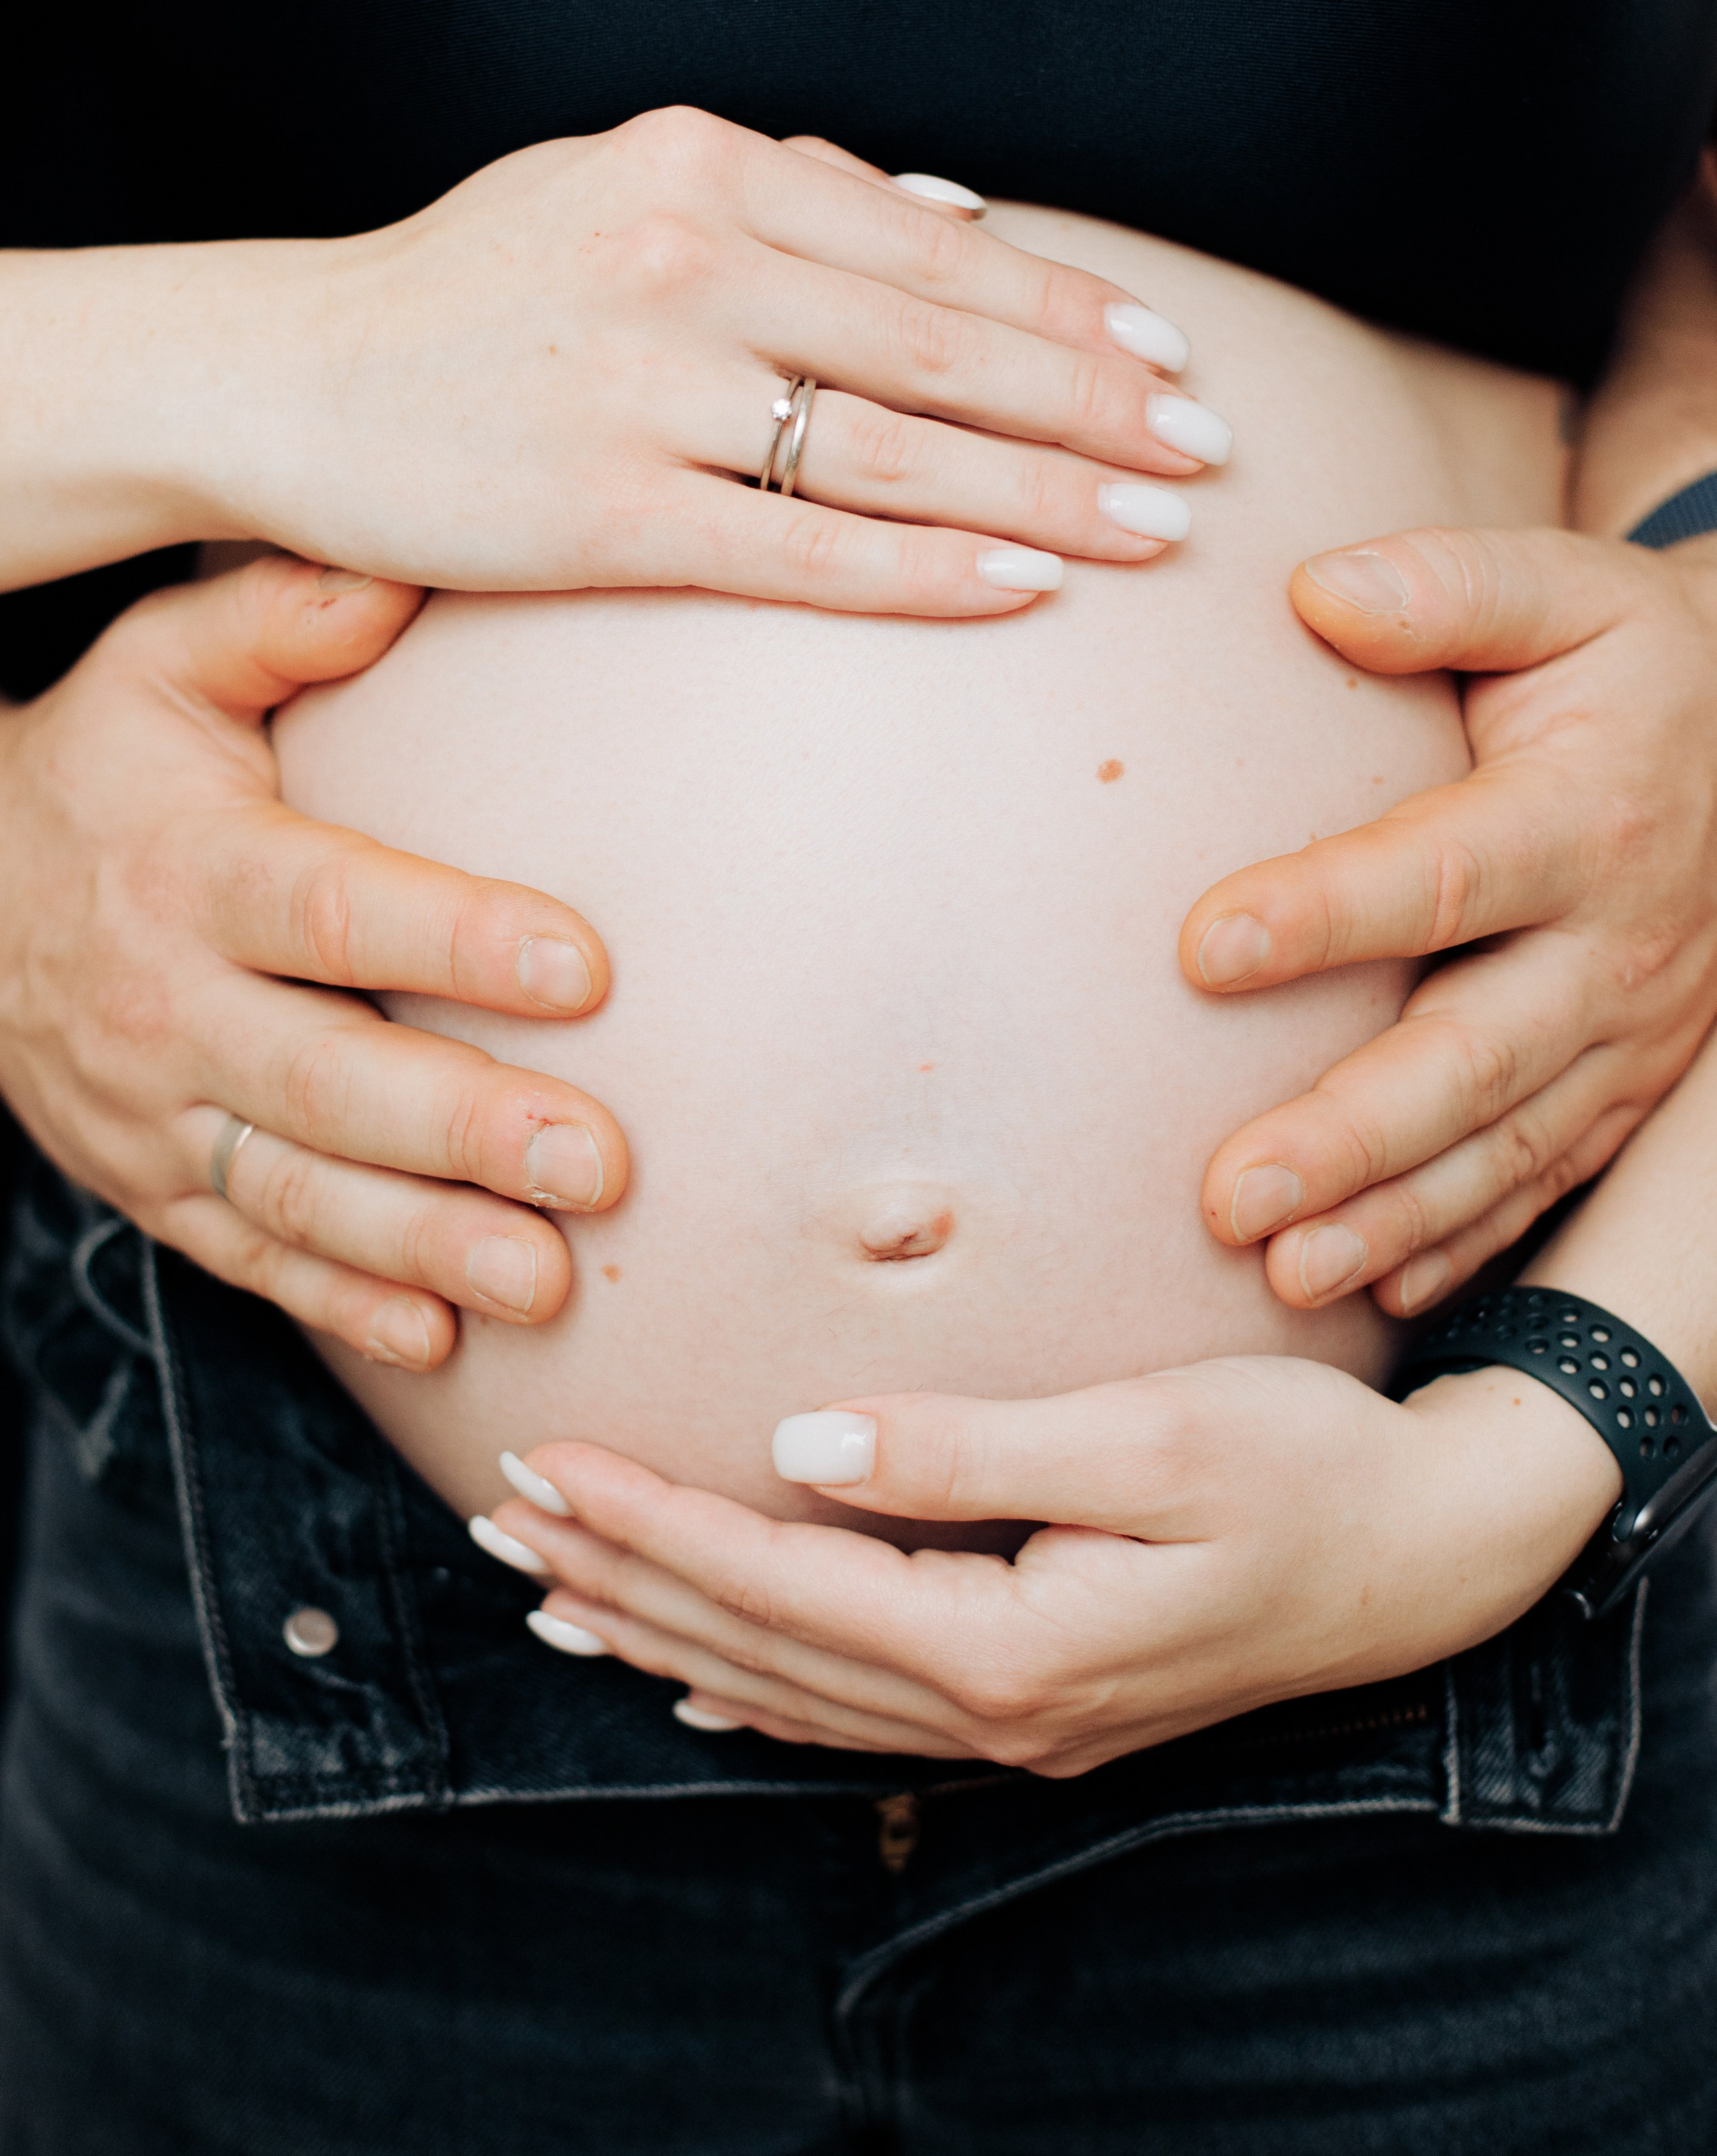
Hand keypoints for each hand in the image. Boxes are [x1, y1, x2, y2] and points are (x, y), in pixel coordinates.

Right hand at [0, 556, 628, 1365]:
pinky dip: (340, 1307)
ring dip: (421, 1245)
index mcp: (192, 870)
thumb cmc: (111, 767)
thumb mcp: (161, 665)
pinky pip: (247, 1263)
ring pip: (292, 1196)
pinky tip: (440, 1341)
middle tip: (599, 1165)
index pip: (333, 907)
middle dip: (463, 1131)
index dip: (456, 938)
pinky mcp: (154, 1188)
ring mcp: (153, 1114)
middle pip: (323, 1080)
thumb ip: (279, 617)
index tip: (588, 967)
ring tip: (546, 1280)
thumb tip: (404, 578)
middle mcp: (166, 1006)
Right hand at [198, 109, 1221, 613]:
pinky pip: (804, 550)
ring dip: (1046, 493)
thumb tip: (953, 207)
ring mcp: (644, 387)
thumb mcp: (613, 186)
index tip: (1170, 355)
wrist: (290, 375)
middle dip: (1097, 404)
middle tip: (1206, 454)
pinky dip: (927, 567)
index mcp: (702, 164)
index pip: (935, 244)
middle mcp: (686, 259)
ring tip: (1156, 530)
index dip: (1069, 306)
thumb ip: (781, 191)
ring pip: (897, 448)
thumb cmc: (471, 293)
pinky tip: (1025, 588)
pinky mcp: (603, 512)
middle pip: (943, 344)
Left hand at [476, 1361, 1618, 1773]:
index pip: (779, 1584)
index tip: (544, 1463)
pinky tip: (696, 1679)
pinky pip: (858, 1713)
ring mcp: (1020, 1724)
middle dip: (620, 1578)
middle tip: (497, 1520)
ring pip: (792, 1687)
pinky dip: (757, 1689)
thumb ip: (968, 1453)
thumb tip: (798, 1447)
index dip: (650, 1523)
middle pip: (760, 1648)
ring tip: (550, 1593)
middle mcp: (998, 1710)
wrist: (1430, 1554)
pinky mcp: (1043, 1704)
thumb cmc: (1305, 1469)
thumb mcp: (1152, 1434)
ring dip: (665, 1634)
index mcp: (1010, 1643)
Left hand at [1177, 527, 1716, 1314]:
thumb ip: (1449, 585)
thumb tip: (1316, 592)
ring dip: (1393, 1216)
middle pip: (1474, 1053)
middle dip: (1352, 1134)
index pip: (1442, 873)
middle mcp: (1616, 944)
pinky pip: (1543, 1179)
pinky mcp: (1624, 1087)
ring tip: (1281, 1270)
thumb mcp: (1564, 589)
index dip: (1325, 911)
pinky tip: (1374, 1288)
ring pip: (1506, 1145)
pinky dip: (1463, 1242)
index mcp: (1587, 816)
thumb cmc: (1622, 660)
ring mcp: (1629, 1035)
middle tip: (1228, 1194)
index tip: (1202, 946)